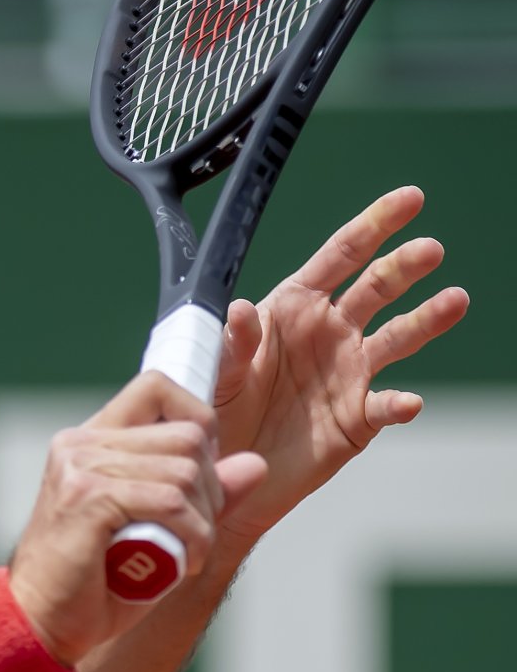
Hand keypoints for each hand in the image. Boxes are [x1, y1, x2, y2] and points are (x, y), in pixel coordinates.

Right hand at [9, 373, 266, 665]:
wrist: (39, 623)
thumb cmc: (94, 584)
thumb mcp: (157, 531)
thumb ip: (200, 495)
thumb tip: (256, 465)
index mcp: (89, 441)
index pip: (157, 387)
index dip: (198, 421)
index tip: (200, 475)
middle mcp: (80, 444)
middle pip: (187, 436)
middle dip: (212, 489)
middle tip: (197, 532)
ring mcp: (80, 468)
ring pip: (185, 471)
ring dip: (204, 521)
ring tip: (187, 554)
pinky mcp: (87, 498)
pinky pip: (171, 502)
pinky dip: (193, 538)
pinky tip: (183, 565)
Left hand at [211, 187, 468, 541]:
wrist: (226, 472)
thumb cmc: (217, 413)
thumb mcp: (216, 374)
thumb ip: (233, 344)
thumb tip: (242, 309)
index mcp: (295, 307)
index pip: (340, 256)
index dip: (374, 224)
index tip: (411, 198)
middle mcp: (330, 332)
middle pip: (377, 288)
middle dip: (403, 265)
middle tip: (429, 250)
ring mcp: (350, 373)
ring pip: (399, 337)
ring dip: (427, 320)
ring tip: (454, 300)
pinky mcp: (359, 418)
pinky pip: (386, 406)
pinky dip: (399, 403)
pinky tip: (408, 401)